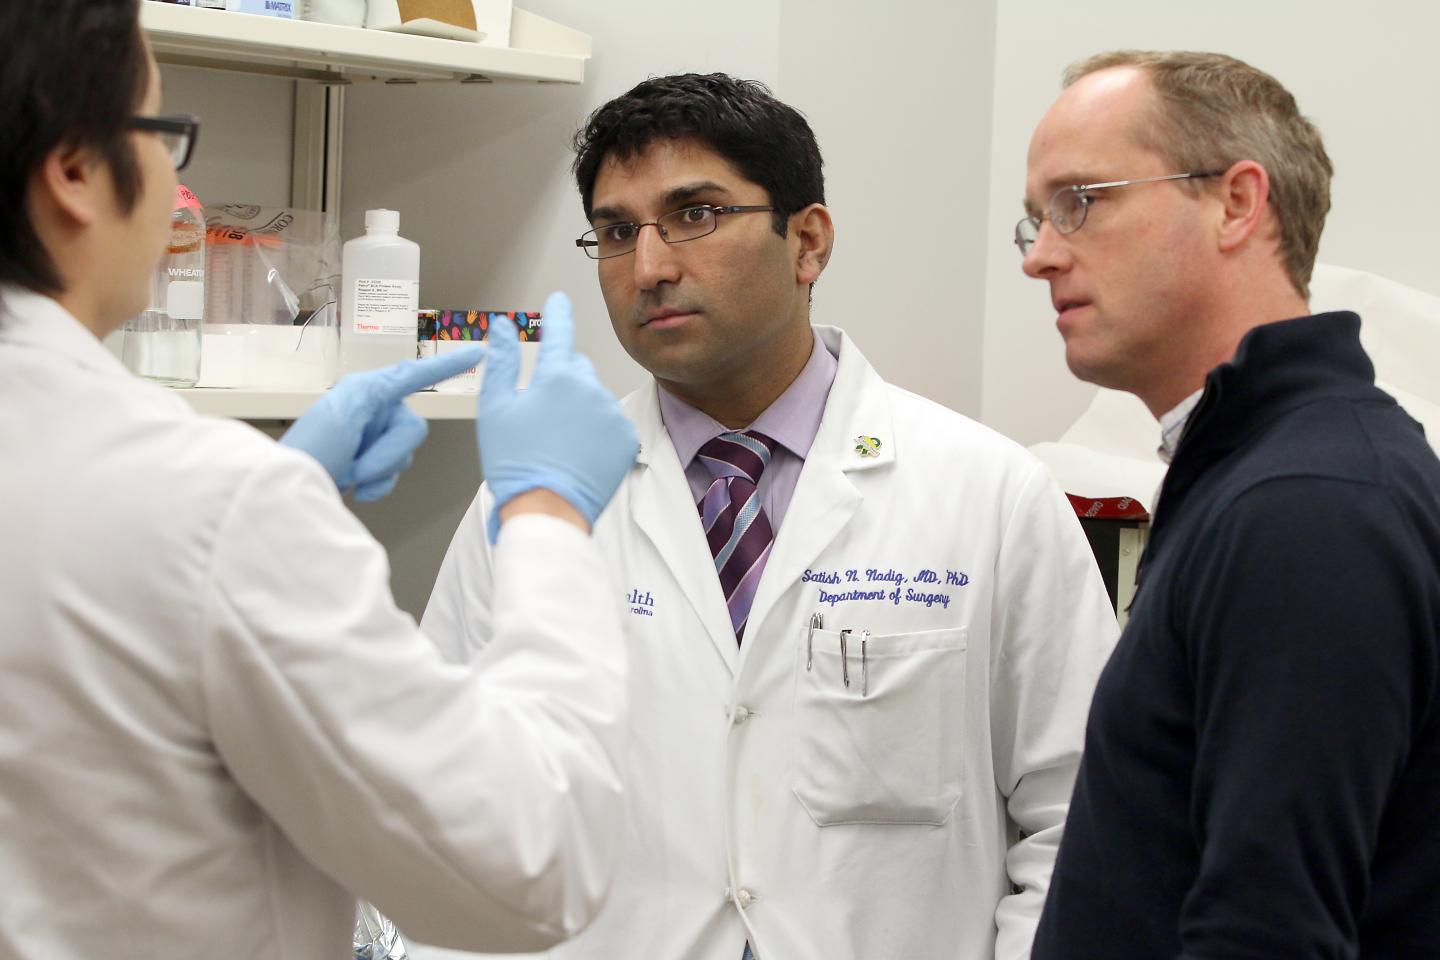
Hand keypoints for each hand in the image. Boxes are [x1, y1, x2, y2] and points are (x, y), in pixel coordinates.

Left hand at [280, 347, 483, 501]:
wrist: (289, 496)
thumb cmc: (308, 450)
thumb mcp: (342, 411)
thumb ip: (379, 390)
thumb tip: (408, 376)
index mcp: (368, 391)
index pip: (413, 375)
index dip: (445, 366)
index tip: (476, 353)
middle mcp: (374, 411)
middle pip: (412, 429)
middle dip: (387, 454)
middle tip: (355, 467)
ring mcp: (372, 439)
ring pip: (404, 456)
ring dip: (377, 471)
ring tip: (347, 475)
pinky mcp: (369, 465)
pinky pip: (393, 476)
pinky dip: (375, 486)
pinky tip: (352, 488)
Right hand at [478, 291, 637, 540]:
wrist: (548, 509)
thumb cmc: (516, 463)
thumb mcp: (495, 407)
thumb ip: (503, 361)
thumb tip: (505, 328)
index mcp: (557, 376)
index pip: (559, 332)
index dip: (557, 314)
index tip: (559, 300)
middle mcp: (591, 388)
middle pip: (576, 369)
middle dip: (560, 381)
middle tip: (540, 414)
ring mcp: (612, 414)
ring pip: (594, 397)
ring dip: (579, 408)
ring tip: (558, 441)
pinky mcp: (626, 438)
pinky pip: (610, 423)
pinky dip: (597, 431)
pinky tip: (578, 451)